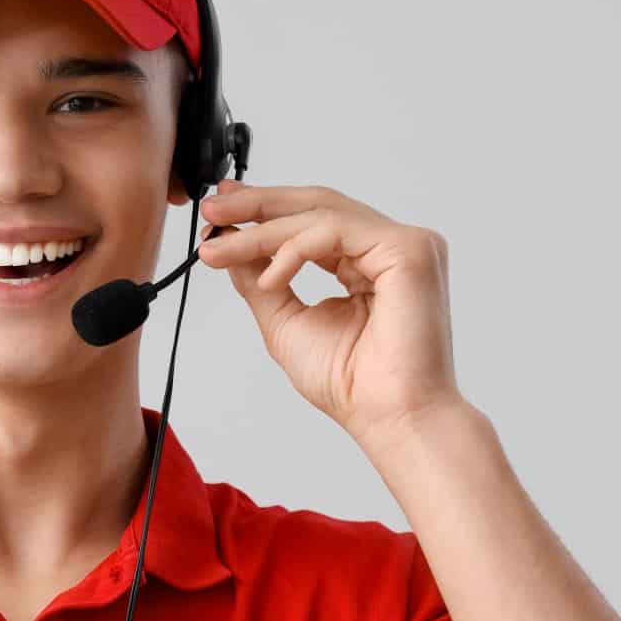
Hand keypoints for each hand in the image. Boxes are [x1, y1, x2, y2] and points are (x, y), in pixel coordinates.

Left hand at [195, 179, 464, 444]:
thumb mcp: (286, 322)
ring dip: (262, 229)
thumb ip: (261, 281)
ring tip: (220, 248)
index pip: (310, 222)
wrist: (388, 416)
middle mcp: (386, 248)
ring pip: (320, 214)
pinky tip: (270, 277)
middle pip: (316, 204)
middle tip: (211, 208)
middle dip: (257, 204)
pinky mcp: (409, 251)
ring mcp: (403, 246)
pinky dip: (294, 249)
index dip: (263, 210)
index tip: (218, 210)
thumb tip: (228, 247)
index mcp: (365, 262)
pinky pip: (336, 230)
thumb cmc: (350, 383)